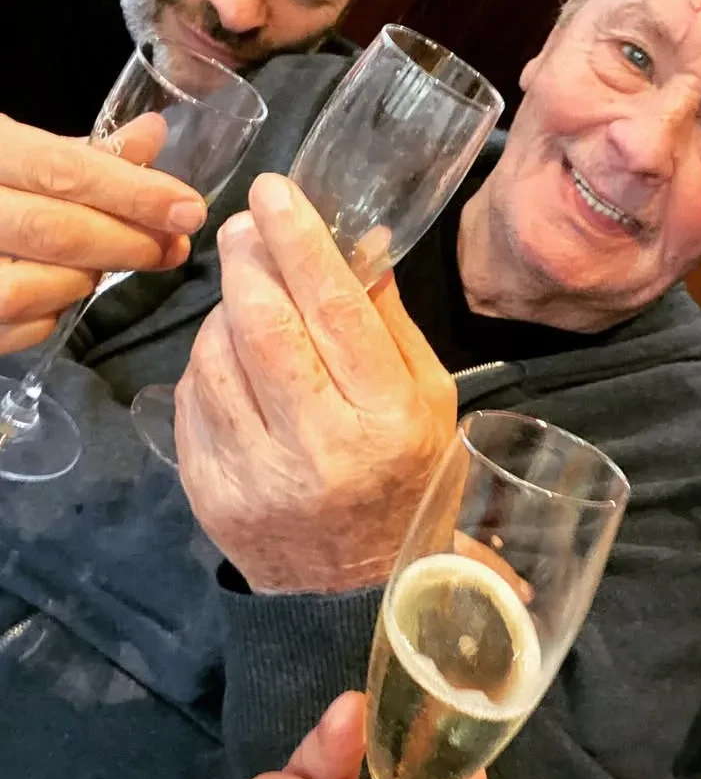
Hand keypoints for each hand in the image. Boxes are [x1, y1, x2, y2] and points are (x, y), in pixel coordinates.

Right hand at [0, 115, 205, 353]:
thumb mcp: (10, 146)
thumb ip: (80, 152)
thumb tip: (154, 136)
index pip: (63, 170)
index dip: (133, 193)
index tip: (189, 210)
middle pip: (55, 232)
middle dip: (127, 243)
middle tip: (173, 248)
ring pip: (29, 288)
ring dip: (83, 279)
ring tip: (105, 264)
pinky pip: (10, 328)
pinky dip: (47, 314)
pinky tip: (59, 292)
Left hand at [175, 173, 456, 591]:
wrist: (354, 587)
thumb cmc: (407, 479)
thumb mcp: (430, 401)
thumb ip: (391, 323)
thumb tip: (359, 242)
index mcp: (387, 420)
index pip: (334, 309)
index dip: (300, 240)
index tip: (275, 191)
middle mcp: (321, 449)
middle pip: (264, 325)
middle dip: (248, 260)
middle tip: (244, 225)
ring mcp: (257, 475)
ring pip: (217, 356)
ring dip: (225, 308)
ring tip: (248, 297)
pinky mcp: (210, 492)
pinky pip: (192, 398)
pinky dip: (207, 360)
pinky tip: (232, 355)